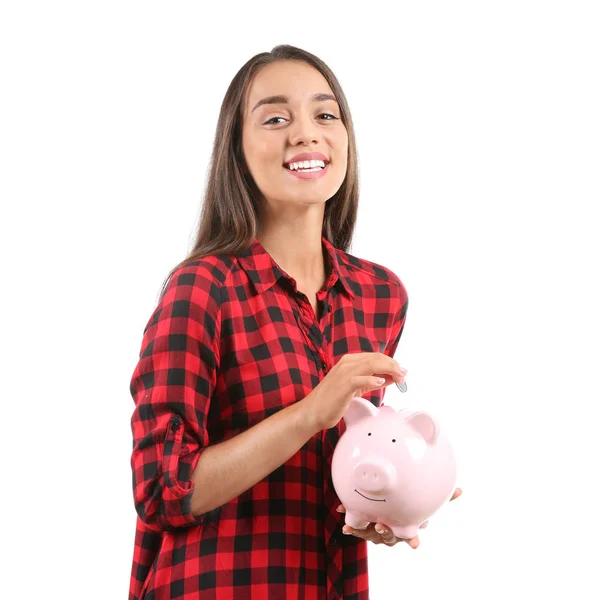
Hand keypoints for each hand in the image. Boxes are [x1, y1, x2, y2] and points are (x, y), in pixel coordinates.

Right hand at [301, 352, 407, 433]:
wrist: (313, 412)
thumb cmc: (332, 401)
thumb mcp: (355, 388)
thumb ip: (371, 381)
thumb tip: (390, 377)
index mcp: (348, 362)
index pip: (375, 356)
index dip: (391, 362)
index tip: (402, 372)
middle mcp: (346, 364)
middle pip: (376, 358)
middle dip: (393, 365)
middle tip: (404, 375)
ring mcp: (344, 373)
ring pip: (371, 364)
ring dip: (388, 370)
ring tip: (399, 378)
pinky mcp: (343, 386)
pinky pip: (360, 379)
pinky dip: (373, 379)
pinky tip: (382, 382)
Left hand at [337, 487, 462, 548]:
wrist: (388, 514)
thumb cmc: (410, 509)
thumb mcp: (425, 502)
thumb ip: (442, 497)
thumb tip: (460, 490)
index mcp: (407, 529)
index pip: (411, 536)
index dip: (412, 540)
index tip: (414, 545)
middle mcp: (393, 533)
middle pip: (390, 537)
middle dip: (385, 533)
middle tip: (380, 526)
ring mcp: (378, 533)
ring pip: (371, 535)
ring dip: (365, 530)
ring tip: (356, 525)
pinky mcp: (365, 528)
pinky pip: (359, 528)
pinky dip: (353, 526)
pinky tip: (345, 524)